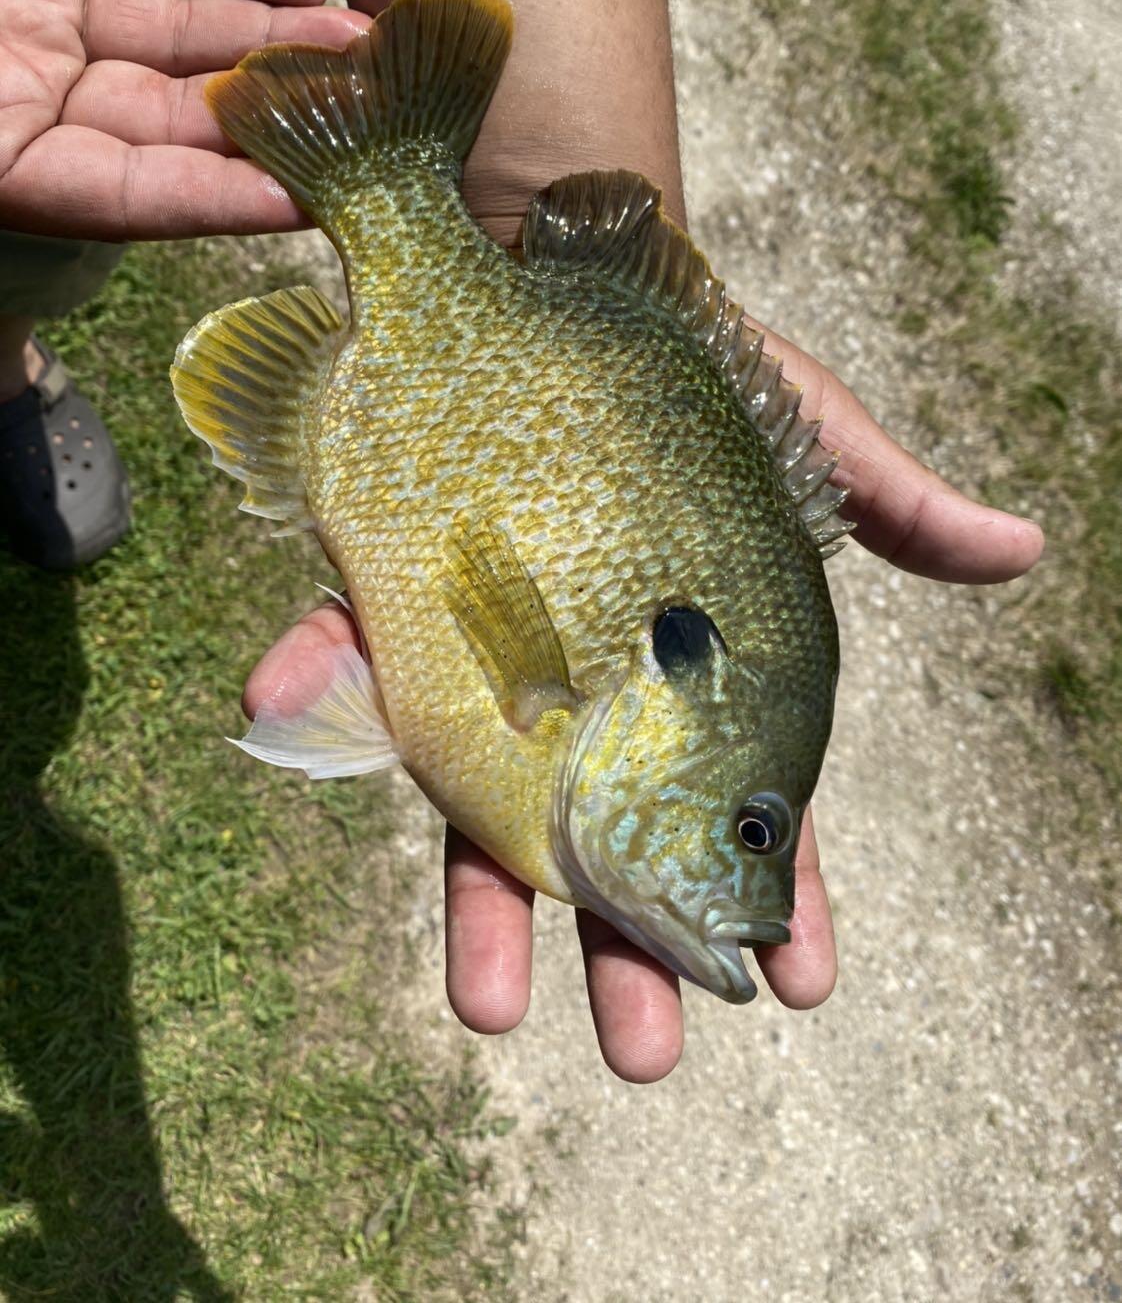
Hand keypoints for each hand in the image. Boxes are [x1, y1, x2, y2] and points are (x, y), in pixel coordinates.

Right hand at [0, 0, 367, 240]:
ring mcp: (44, 6)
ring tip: (359, 43)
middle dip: (276, 113)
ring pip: (180, 31)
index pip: (126, 194)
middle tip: (370, 113)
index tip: (308, 200)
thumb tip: (133, 165)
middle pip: (173, 115)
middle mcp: (28, 90)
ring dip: (272, 38)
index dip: (217, 198)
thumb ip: (18, 145)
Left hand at [240, 359, 1041, 1083]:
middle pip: (607, 843)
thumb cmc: (691, 368)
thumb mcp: (806, 432)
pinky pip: (341, 653)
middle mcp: (583, 688)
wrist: (558, 268)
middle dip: (626, 951)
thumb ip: (892, 501)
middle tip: (651, 1053)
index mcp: (687, 674)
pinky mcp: (392, 587)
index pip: (739, 806)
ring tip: (496, 1009)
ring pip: (475, 802)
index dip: (780, 896)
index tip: (807, 986)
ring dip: (477, 903)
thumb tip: (1023, 549)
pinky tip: (287, 711)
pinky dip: (311, 684)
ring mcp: (484, 651)